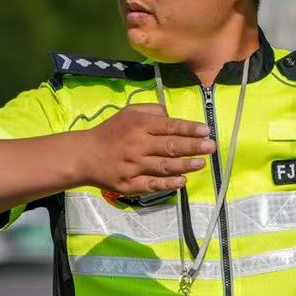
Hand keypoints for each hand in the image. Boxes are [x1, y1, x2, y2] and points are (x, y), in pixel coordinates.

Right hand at [79, 104, 215, 196]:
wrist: (84, 155)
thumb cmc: (111, 132)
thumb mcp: (128, 113)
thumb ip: (151, 111)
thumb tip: (172, 117)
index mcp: (138, 125)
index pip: (169, 126)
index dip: (189, 129)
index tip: (205, 130)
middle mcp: (137, 145)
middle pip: (170, 146)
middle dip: (193, 146)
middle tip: (211, 147)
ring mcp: (133, 166)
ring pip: (164, 166)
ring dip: (185, 165)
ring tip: (201, 163)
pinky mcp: (129, 184)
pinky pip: (152, 185)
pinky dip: (168, 184)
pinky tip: (182, 181)